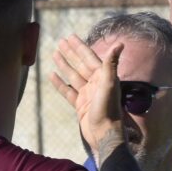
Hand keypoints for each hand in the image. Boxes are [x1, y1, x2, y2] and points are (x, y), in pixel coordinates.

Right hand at [51, 35, 126, 165]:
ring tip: (54, 54)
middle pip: (80, 64)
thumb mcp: (109, 84)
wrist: (104, 134)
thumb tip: (119, 43)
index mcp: (103, 77)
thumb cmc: (108, 109)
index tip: (71, 37)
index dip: (80, 47)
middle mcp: (95, 83)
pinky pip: (68, 91)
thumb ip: (111, 64)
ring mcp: (87, 94)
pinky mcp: (80, 105)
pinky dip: (60, 83)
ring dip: (64, 65)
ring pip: (73, 76)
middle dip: (70, 52)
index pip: (89, 57)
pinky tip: (52, 76)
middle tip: (60, 41)